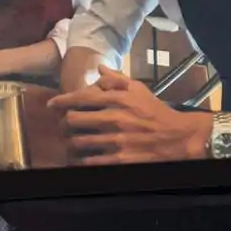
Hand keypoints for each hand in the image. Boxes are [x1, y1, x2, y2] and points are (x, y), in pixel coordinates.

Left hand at [51, 68, 210, 163]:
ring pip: (78, 142)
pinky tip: (81, 158)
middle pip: (73, 121)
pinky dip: (81, 160)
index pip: (80, 98)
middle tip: (64, 126)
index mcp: (117, 100)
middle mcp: (114, 119)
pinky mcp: (119, 159)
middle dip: (64, 123)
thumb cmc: (156, 112)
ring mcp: (116, 140)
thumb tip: (99, 69)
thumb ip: (117, 79)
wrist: (178, 137)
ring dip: (71, 142)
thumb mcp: (139, 89)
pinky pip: (90, 161)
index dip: (61, 101)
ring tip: (71, 143)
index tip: (52, 104)